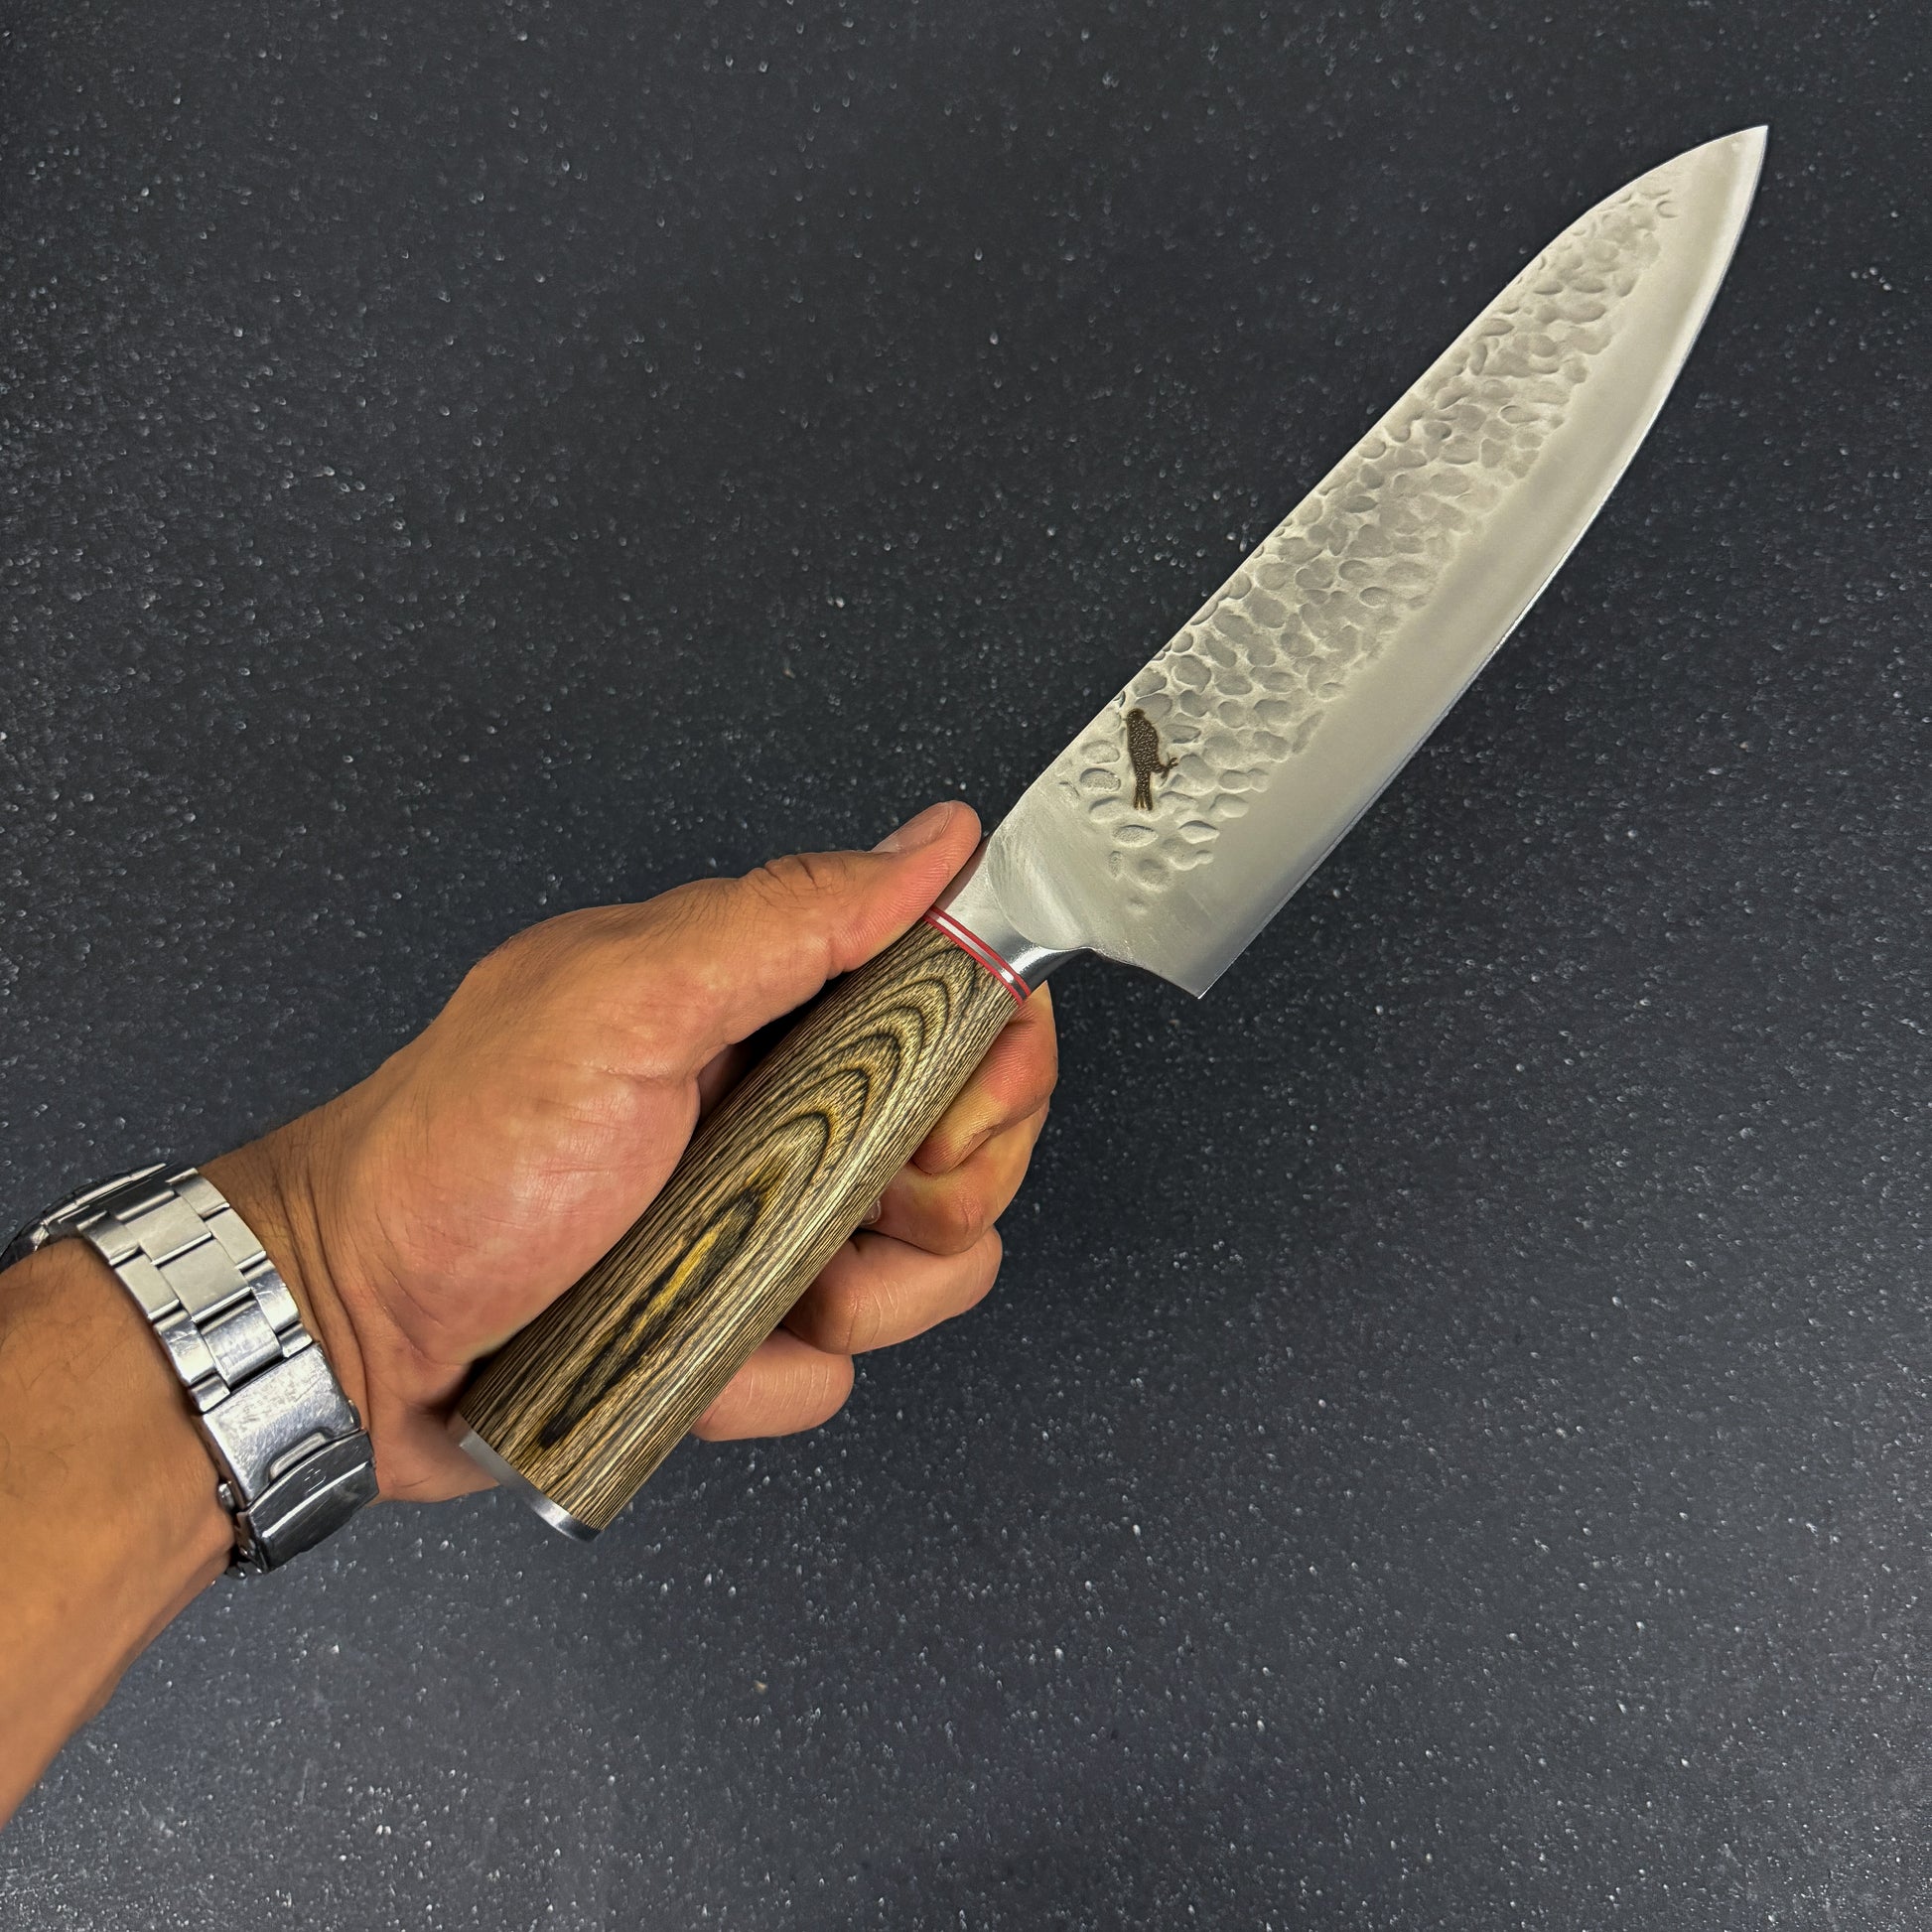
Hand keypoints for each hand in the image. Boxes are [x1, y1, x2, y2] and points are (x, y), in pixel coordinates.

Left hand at [205, 801, 1055, 1503]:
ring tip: (738, 1286)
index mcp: (767, 1001)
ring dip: (853, 1297)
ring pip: (924, 1268)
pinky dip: (768, 1374)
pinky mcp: (744, 1326)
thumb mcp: (621, 1005)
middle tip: (838, 1199)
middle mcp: (784, 1105)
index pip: (960, 999)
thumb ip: (787, 921)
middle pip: (968, 1143)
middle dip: (937, 1195)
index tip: (959, 1106)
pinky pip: (831, 1369)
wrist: (348, 1330)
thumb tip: (934, 844)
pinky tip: (695, 1349)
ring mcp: (768, 1222)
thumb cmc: (456, 1157)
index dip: (993, 1055)